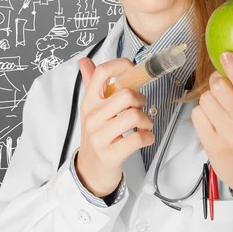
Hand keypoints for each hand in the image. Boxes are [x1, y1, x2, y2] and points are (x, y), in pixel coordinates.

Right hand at [75, 57, 154, 197]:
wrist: (89, 171)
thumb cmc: (97, 135)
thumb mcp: (92, 109)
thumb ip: (91, 84)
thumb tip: (84, 60)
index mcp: (89, 102)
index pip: (102, 73)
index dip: (121, 65)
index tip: (132, 69)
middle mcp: (92, 117)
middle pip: (126, 95)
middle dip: (141, 100)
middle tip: (141, 107)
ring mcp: (99, 136)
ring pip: (134, 116)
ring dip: (147, 121)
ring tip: (144, 125)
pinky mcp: (110, 154)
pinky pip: (138, 139)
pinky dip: (148, 137)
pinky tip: (144, 138)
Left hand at [191, 51, 232, 216]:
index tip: (226, 55)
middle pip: (218, 86)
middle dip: (217, 83)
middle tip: (221, 88)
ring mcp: (228, 134)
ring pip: (205, 99)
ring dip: (209, 100)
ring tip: (219, 109)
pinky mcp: (212, 144)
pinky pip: (196, 115)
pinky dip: (201, 114)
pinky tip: (211, 120)